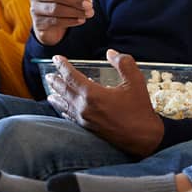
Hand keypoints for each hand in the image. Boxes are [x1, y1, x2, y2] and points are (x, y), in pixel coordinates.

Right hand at [28, 0, 94, 45]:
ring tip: (88, 13)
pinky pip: (55, 21)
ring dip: (75, 11)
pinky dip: (70, 21)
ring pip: (55, 9)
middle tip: (89, 4)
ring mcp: (35, 8)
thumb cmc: (63, 3)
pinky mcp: (38, 22)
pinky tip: (81, 20)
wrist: (52, 24)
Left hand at [46, 50, 163, 155]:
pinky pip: (70, 116)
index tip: (56, 58)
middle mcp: (84, 107)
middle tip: (48, 74)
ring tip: (50, 91)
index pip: (72, 76)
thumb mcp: (136, 81)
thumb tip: (111, 53)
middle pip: (64, 91)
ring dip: (56, 96)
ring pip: (64, 105)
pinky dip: (63, 110)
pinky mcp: (87, 128)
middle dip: (55, 81)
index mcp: (93, 94)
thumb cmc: (140, 109)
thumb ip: (123, 63)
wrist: (143, 138)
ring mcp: (84, 119)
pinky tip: (62, 108)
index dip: (63, 66)